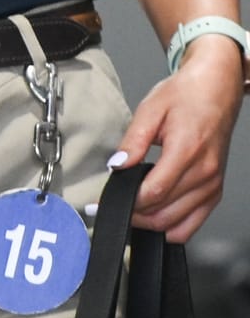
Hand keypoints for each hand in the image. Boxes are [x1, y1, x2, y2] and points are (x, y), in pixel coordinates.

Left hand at [108, 37, 244, 242]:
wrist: (215, 91)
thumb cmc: (185, 96)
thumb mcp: (150, 110)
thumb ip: (132, 141)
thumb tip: (117, 166)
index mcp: (187, 151)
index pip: (154, 192)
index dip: (125, 202)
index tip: (100, 204)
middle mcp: (205, 173)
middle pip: (163, 213)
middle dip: (132, 215)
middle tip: (109, 208)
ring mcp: (212, 185)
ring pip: (177, 224)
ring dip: (149, 223)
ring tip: (127, 210)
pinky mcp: (215, 191)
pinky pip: (193, 223)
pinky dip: (171, 226)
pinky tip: (152, 214)